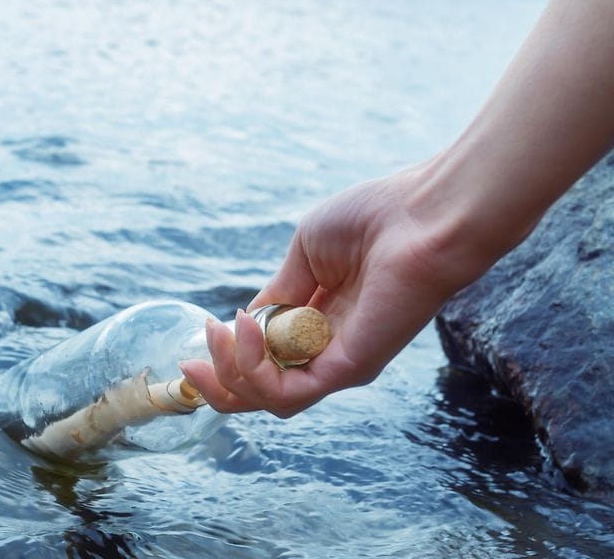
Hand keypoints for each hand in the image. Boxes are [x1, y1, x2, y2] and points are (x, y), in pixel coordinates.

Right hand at [180, 166, 484, 416]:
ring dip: (231, 374)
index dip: (227, 356)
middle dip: (216, 383)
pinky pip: (289, 394)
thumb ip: (276, 293)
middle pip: (261, 393)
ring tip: (223, 334)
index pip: (265, 361)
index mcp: (318, 322)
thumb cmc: (372, 219)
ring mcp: (339, 363)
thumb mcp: (304, 253)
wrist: (423, 214)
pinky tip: (247, 331)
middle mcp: (328, 350)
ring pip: (269, 401)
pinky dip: (256, 369)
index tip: (205, 331)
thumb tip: (245, 322)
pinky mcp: (351, 370)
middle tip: (191, 361)